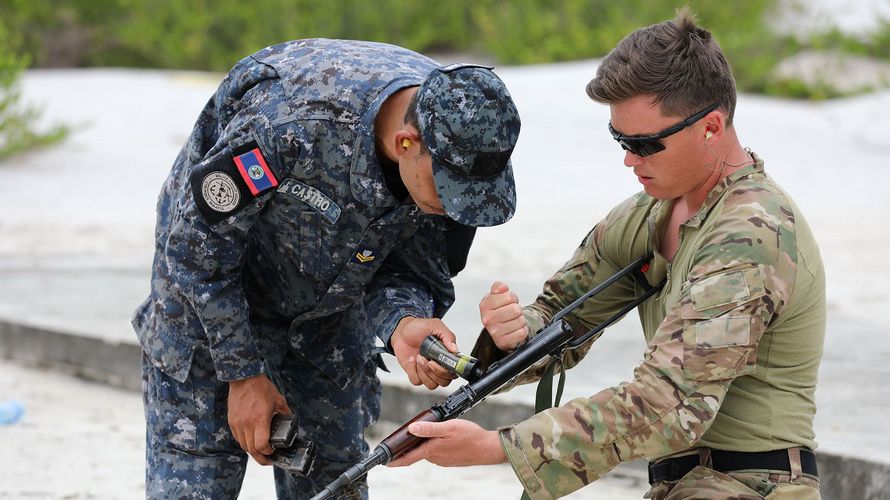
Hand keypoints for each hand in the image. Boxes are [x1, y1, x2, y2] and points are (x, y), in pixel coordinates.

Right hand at [227, 374, 291, 465]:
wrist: (243, 378)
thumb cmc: (261, 387)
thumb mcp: (279, 400)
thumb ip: (285, 413)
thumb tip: (290, 421)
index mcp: (260, 419)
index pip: (261, 445)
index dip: (268, 453)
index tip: (273, 452)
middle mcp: (247, 424)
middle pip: (251, 449)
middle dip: (260, 457)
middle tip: (268, 459)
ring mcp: (237, 423)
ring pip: (243, 445)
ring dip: (252, 450)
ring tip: (260, 451)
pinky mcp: (231, 421)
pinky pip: (238, 438)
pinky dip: (245, 442)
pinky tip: (251, 440)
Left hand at [387, 419, 505, 466]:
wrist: (487, 448)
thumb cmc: (470, 436)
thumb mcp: (449, 427)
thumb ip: (429, 429)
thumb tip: (411, 429)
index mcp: (432, 450)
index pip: (408, 458)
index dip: (394, 460)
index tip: (384, 462)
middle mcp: (435, 458)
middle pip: (417, 452)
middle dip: (411, 445)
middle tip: (408, 435)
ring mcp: (442, 460)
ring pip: (427, 451)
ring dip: (425, 444)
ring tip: (430, 430)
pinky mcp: (448, 459)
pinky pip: (436, 452)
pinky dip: (434, 445)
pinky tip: (441, 437)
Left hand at [391, 317, 457, 388]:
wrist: (402, 330)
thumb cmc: (419, 327)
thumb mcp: (436, 326)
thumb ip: (448, 336)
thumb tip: (455, 350)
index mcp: (447, 356)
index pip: (454, 373)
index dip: (447, 371)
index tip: (438, 361)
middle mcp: (439, 366)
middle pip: (444, 382)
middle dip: (435, 372)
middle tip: (428, 360)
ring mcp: (427, 372)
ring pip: (431, 385)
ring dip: (424, 372)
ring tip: (419, 357)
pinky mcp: (415, 374)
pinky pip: (417, 381)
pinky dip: (413, 371)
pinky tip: (412, 360)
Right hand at [480, 281, 527, 350]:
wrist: (498, 329)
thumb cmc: (499, 310)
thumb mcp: (496, 296)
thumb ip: (498, 287)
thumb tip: (503, 287)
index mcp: (484, 305)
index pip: (509, 297)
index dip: (513, 298)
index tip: (509, 302)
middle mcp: (487, 319)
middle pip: (516, 309)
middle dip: (517, 309)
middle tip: (512, 312)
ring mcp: (494, 332)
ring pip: (520, 321)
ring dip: (520, 320)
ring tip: (513, 320)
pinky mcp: (503, 342)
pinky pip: (522, 332)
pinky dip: (522, 330)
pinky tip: (515, 329)